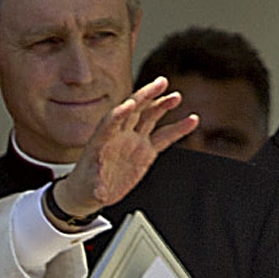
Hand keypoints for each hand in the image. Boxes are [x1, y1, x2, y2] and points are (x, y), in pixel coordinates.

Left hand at [56, 77, 193, 216]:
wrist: (93, 190)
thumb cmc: (87, 186)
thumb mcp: (90, 189)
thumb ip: (98, 188)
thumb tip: (100, 193)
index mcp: (102, 141)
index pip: (110, 122)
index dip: (119, 113)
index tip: (129, 104)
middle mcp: (119, 136)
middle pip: (133, 110)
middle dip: (146, 96)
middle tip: (160, 84)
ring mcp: (134, 141)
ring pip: (149, 117)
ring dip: (162, 104)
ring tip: (176, 96)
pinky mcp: (146, 150)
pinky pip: (164, 137)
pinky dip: (178, 128)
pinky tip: (191, 120)